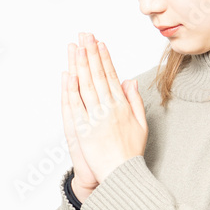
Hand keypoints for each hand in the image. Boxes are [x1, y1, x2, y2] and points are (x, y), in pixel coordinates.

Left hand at [64, 32, 147, 183]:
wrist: (122, 175)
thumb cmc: (131, 153)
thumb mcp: (141, 124)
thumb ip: (135, 101)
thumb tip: (129, 81)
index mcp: (122, 106)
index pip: (111, 76)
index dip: (104, 58)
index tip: (99, 43)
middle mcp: (109, 108)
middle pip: (97, 75)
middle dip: (91, 53)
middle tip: (85, 35)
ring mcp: (95, 118)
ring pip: (86, 85)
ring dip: (81, 64)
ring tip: (76, 47)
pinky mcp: (83, 129)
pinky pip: (76, 106)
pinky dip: (72, 89)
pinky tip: (69, 74)